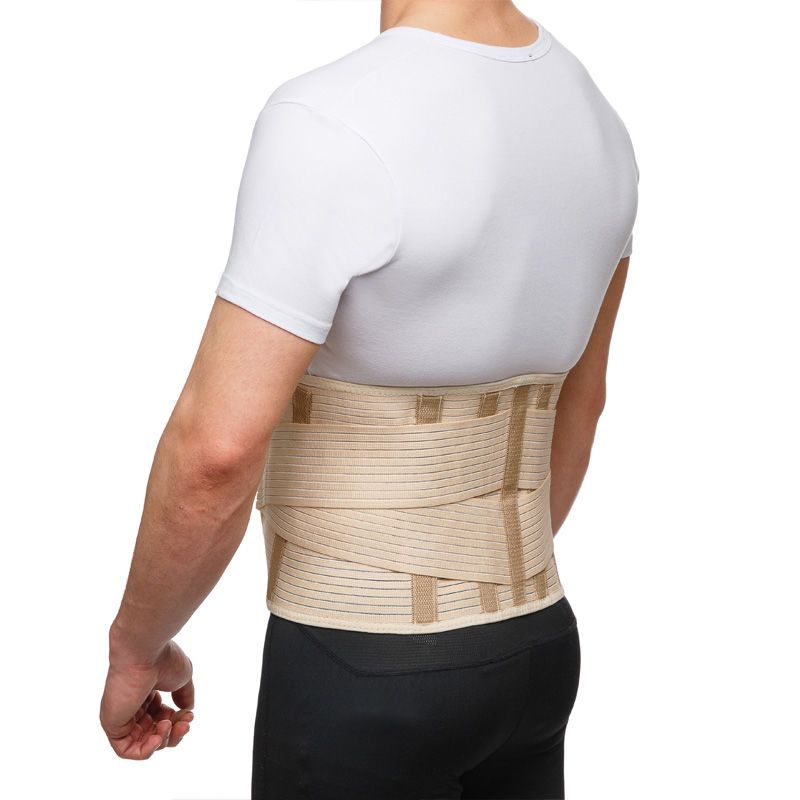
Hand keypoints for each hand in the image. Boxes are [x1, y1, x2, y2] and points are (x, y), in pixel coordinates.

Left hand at [100, 639, 194, 758]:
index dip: (177, 721)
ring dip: (163, 740)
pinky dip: (146, 750)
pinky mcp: (112, 724)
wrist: (144, 650)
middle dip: (174, 733)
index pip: (161, 718)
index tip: (189, 715)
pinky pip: (127, 750)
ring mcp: (121, 716)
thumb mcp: (182, 677)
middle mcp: (131, 706)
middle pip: (154, 733)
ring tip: (171, 725)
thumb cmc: (162, 658)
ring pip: (143, 744)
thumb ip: (184, 695)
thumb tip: (187, 710)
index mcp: (145, 694)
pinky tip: (159, 737)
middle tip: (185, 723)